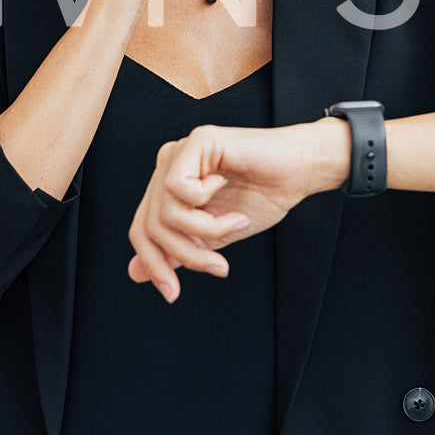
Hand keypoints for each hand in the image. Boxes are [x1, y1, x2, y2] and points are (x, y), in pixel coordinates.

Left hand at [126, 121, 348, 301]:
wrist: (300, 171)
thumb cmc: (264, 195)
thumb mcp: (215, 234)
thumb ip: (178, 250)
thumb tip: (133, 273)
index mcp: (169, 185)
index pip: (142, 229)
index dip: (153, 264)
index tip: (173, 294)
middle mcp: (169, 165)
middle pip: (150, 225)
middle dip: (184, 255)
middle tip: (218, 266)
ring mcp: (181, 151)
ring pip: (165, 212)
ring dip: (205, 231)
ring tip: (236, 224)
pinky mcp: (197, 140)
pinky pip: (179, 187)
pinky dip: (207, 203)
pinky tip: (227, 187)